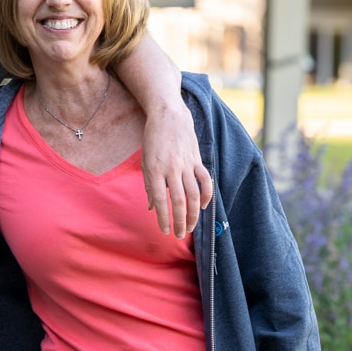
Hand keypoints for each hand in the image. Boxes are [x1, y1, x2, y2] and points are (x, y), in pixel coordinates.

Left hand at [141, 103, 212, 237]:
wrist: (168, 115)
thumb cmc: (153, 139)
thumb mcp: (145, 161)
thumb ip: (150, 186)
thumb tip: (151, 208)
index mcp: (155, 170)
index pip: (161, 200)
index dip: (163, 218)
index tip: (164, 231)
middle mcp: (172, 168)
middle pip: (179, 201)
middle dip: (180, 221)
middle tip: (179, 235)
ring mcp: (186, 164)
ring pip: (193, 194)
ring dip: (193, 213)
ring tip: (191, 227)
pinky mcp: (197, 159)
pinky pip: (205, 180)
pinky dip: (206, 194)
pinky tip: (203, 206)